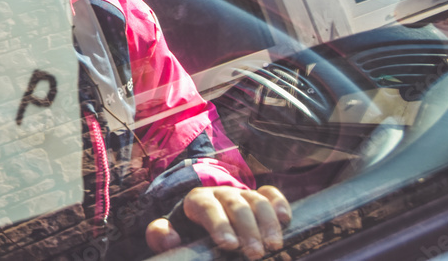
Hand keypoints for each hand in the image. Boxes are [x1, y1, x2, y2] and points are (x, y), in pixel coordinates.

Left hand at [145, 185, 290, 259]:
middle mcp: (221, 193)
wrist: (201, 214)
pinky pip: (272, 194)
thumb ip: (161, 234)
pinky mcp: (259, 198)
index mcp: (196, 200)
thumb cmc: (186, 228)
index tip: (229, 245)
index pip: (208, 207)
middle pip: (236, 204)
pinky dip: (280, 203)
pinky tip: (286, 219)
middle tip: (254, 253)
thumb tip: (170, 238)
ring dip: (267, 222)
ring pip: (257, 200)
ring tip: (273, 245)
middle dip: (247, 229)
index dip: (219, 224)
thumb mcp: (169, 230)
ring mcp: (242, 194)